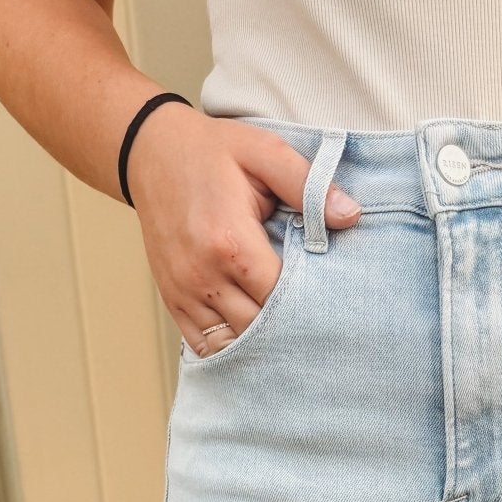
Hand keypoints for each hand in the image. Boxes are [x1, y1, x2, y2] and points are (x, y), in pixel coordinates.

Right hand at [124, 107, 361, 355]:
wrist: (150, 151)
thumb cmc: (212, 151)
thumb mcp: (264, 151)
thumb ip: (308, 185)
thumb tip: (350, 215)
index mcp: (231, 242)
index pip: (281, 297)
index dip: (309, 304)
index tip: (330, 300)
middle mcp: (203, 275)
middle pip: (259, 329)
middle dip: (289, 329)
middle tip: (317, 323)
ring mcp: (185, 292)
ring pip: (233, 344)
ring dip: (262, 344)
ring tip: (288, 335)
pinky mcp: (172, 299)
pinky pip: (204, 346)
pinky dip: (231, 349)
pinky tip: (254, 341)